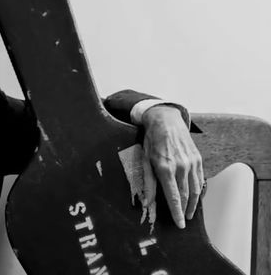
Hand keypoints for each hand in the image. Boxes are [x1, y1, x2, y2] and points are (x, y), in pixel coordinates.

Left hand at [142, 105, 203, 228]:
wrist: (166, 120)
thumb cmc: (152, 141)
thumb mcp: (144, 160)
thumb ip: (148, 182)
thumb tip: (147, 202)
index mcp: (165, 168)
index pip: (174, 196)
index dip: (177, 212)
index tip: (180, 224)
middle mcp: (180, 166)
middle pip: (185, 195)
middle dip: (184, 210)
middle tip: (183, 221)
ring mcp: (191, 162)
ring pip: (196, 189)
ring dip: (193, 203)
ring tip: (189, 212)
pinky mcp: (198, 158)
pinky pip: (200, 179)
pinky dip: (199, 190)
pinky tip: (195, 196)